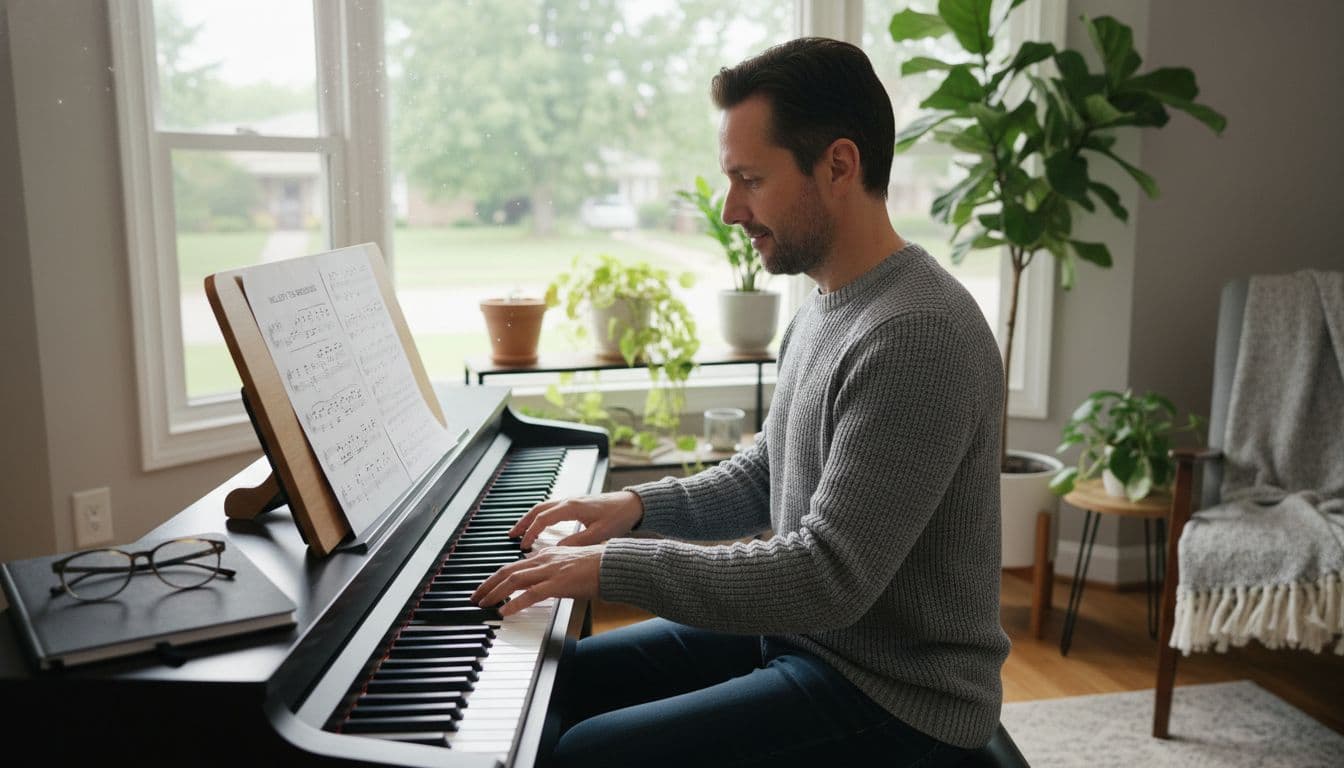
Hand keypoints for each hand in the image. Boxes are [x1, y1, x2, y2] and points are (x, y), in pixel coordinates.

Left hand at [470, 544, 603, 616]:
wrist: (615, 564)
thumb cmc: (598, 566)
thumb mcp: (571, 565)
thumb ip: (555, 573)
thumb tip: (544, 585)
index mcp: (547, 554)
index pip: (515, 565)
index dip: (497, 577)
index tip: (486, 587)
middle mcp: (545, 559)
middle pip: (508, 570)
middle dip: (488, 584)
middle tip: (475, 596)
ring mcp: (551, 570)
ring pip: (514, 579)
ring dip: (495, 592)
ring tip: (484, 603)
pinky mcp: (559, 583)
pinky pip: (531, 594)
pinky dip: (515, 602)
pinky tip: (505, 611)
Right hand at [510, 490, 643, 549]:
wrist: (633, 504)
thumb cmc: (619, 516)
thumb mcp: (598, 534)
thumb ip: (576, 542)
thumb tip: (556, 551)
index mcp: (572, 507)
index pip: (543, 519)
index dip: (531, 532)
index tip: (523, 546)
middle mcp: (569, 501)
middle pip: (537, 510)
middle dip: (522, 523)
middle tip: (511, 536)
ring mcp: (571, 500)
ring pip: (543, 507)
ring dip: (529, 518)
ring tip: (518, 531)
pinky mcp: (575, 503)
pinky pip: (551, 508)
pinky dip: (540, 516)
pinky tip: (538, 526)